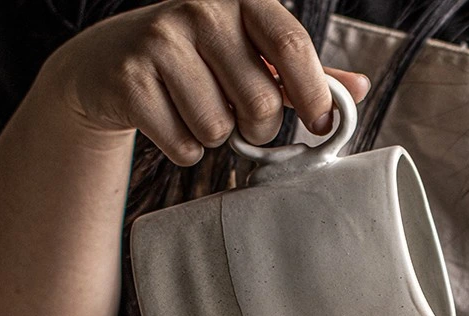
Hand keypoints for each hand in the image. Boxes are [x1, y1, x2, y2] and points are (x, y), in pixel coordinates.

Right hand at [41, 0, 370, 164]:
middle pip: (261, 101)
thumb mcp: (250, 55)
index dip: (314, 95)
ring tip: (198, 112)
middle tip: (244, 122)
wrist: (109, 65)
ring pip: (219, 129)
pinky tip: (170, 121)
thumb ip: (300, 72)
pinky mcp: (130, 79)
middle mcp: (200, 9)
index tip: (320, 126)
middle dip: (259, 129)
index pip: (292, 45)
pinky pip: (184, 145)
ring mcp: (160, 40)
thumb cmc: (197, 62)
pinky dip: (184, 149)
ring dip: (216, 138)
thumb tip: (359, 89)